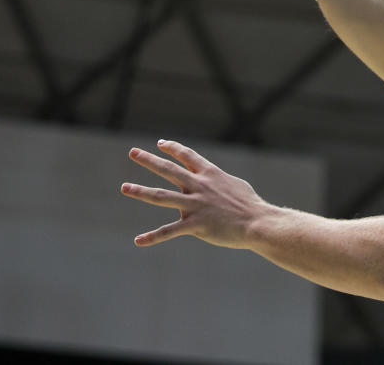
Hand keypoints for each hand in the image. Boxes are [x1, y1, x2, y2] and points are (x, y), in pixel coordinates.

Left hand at [121, 139, 270, 247]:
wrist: (257, 222)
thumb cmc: (249, 204)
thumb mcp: (234, 185)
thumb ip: (219, 182)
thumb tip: (214, 181)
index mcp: (210, 174)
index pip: (187, 155)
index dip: (173, 148)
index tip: (160, 143)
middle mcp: (199, 186)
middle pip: (169, 169)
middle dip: (149, 160)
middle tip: (133, 152)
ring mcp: (196, 205)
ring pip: (162, 196)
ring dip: (141, 191)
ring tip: (125, 187)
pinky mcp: (196, 224)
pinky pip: (170, 231)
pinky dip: (153, 236)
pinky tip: (138, 241)